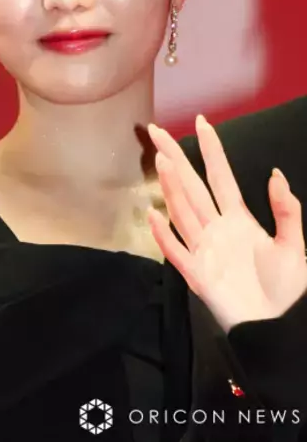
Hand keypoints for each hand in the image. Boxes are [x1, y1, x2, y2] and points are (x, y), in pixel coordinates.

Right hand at [147, 115, 306, 331]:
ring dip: (171, 186)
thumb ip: (286, 211)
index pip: (220, 176)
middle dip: (175, 157)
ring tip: (162, 161)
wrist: (278, 326)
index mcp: (238, 218)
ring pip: (182, 211)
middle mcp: (215, 227)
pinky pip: (176, 250)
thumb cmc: (287, 288)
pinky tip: (154, 215)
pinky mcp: (196, 273)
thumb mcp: (294, 246)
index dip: (211, 150)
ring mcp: (203, 248)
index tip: (202, 121)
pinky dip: (164, 233)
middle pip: (191, 186)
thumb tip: (276, 173)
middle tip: (156, 131)